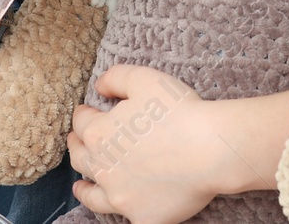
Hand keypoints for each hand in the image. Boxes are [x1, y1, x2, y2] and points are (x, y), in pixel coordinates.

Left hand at [68, 65, 227, 223]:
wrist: (211, 149)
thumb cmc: (180, 111)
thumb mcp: (144, 79)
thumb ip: (115, 78)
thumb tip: (98, 86)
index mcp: (100, 134)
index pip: (81, 122)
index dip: (84, 114)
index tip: (87, 112)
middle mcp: (103, 169)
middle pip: (80, 158)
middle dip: (78, 147)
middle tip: (78, 142)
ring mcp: (121, 197)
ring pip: (92, 195)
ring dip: (84, 188)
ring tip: (80, 186)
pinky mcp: (142, 217)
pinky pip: (125, 218)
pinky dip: (120, 211)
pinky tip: (118, 207)